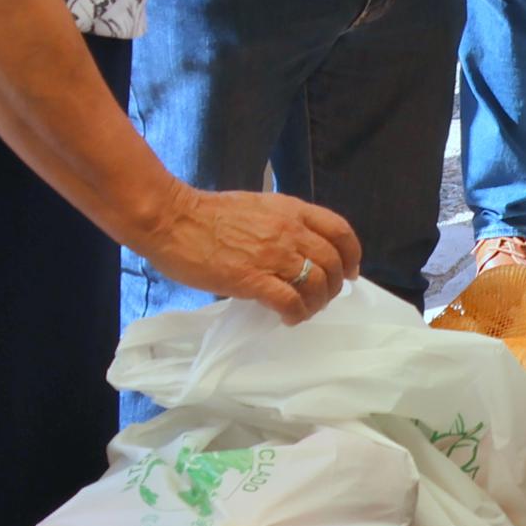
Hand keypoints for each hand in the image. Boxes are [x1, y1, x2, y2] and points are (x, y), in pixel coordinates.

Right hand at [130, 185, 362, 323]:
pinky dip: (296, 314)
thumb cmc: (209, 214)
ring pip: (317, 284)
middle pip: (333, 263)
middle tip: (322, 298)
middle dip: (334, 286)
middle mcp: (289, 231)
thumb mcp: (258, 206)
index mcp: (291, 210)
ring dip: (316, 303)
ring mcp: (273, 255)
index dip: (352, 254)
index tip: (351, 272)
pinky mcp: (252, 279)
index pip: (340, 230)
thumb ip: (281, 223)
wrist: (173, 220)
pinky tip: (288, 318)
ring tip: (303, 310)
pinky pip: (290, 302)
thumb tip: (294, 248)